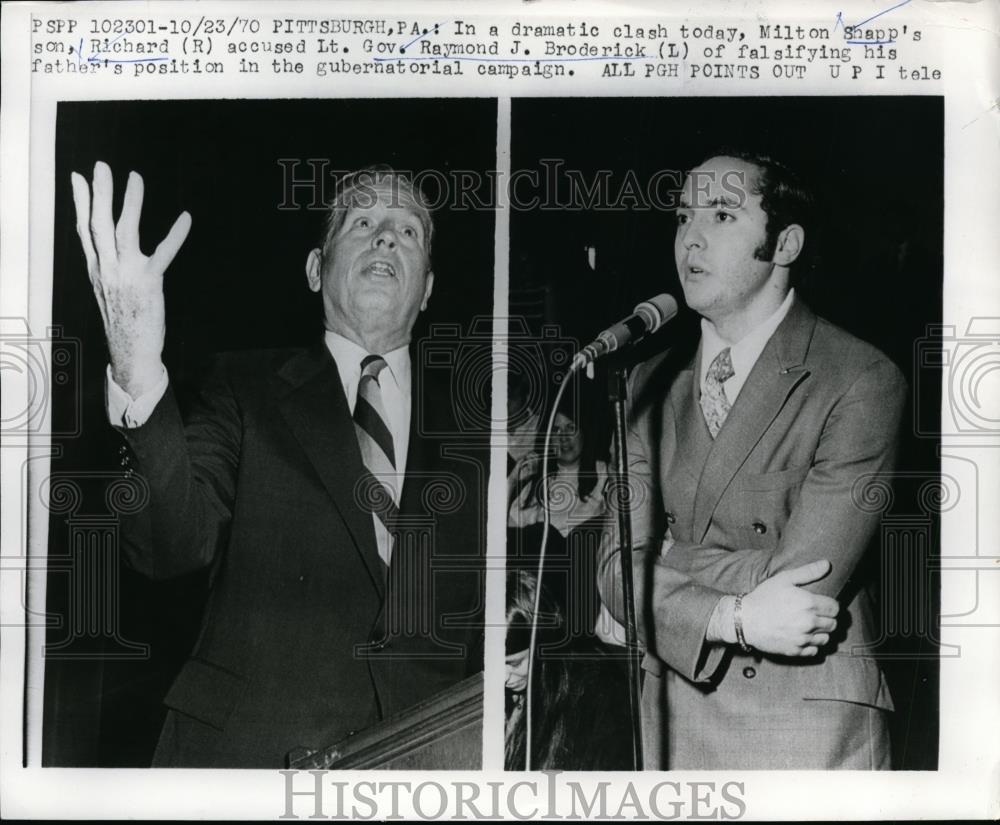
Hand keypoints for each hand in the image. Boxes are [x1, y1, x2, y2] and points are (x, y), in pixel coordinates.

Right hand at [71, 161, 190, 396]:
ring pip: (124, 230)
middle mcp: (107, 269)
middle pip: (98, 224)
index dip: (81, 202)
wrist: (131, 353)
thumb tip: (108, 250)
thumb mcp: (108, 292)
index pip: (84, 230)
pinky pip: (163, 253)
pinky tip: (185, 218)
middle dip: (99, 193)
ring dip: (130, 202)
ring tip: (134, 178)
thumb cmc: (125, 322)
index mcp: (97, 270)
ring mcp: (126, 275)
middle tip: (101, 166)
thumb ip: (108, 267)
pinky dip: (175, 234)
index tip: (78, 177)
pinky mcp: (149, 283)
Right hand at [740, 559, 838, 656]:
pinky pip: (815, 651)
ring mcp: (803, 639)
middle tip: (816, 614)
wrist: (745, 620)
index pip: (835, 608)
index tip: (823, 604)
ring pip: (826, 639)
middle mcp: (809, 623)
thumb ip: (807, 572)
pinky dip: (812, 645)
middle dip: (827, 618)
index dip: (831, 605)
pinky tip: (802, 636)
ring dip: (821, 632)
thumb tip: (827, 564)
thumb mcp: (783, 579)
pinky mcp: (796, 651)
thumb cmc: (763, 597)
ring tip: (810, 625)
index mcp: (809, 604)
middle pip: (833, 624)